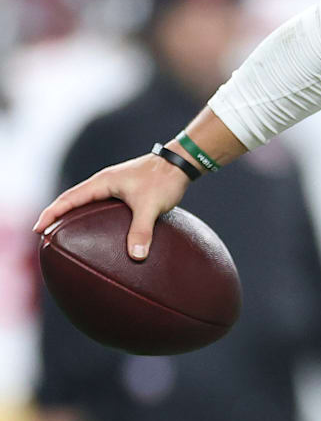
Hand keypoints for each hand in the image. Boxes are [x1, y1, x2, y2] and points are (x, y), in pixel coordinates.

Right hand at [33, 150, 192, 260]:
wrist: (182, 163)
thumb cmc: (164, 180)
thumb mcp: (151, 206)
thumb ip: (142, 231)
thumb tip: (136, 257)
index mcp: (102, 182)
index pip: (68, 199)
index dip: (51, 214)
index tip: (37, 229)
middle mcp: (104, 181)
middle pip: (73, 199)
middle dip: (57, 215)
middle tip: (44, 234)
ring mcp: (114, 184)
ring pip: (87, 201)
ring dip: (74, 214)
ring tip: (65, 233)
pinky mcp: (126, 189)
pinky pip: (102, 203)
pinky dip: (93, 214)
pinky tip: (99, 228)